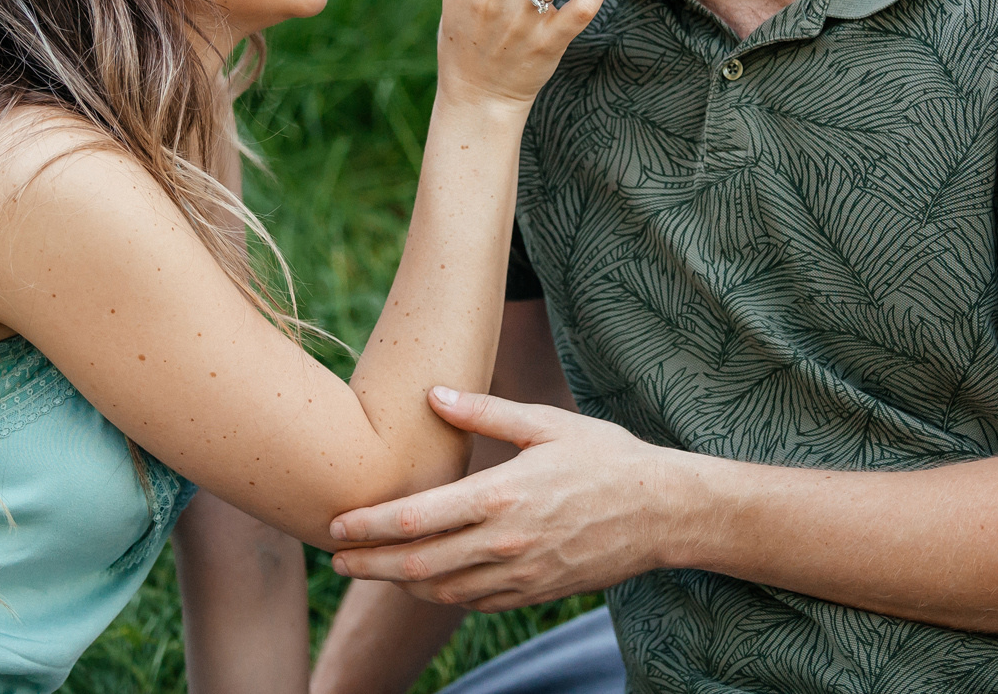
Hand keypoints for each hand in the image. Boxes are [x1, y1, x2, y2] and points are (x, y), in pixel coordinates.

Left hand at [325, 387, 679, 610]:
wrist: (662, 512)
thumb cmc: (605, 457)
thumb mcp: (546, 423)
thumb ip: (485, 412)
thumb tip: (433, 393)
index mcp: (502, 495)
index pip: (417, 518)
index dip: (370, 526)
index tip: (337, 525)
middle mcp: (506, 542)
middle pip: (418, 564)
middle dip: (370, 564)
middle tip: (335, 559)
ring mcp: (521, 574)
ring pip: (442, 591)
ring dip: (399, 583)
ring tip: (371, 569)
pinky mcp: (535, 592)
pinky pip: (474, 603)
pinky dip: (440, 595)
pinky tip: (423, 582)